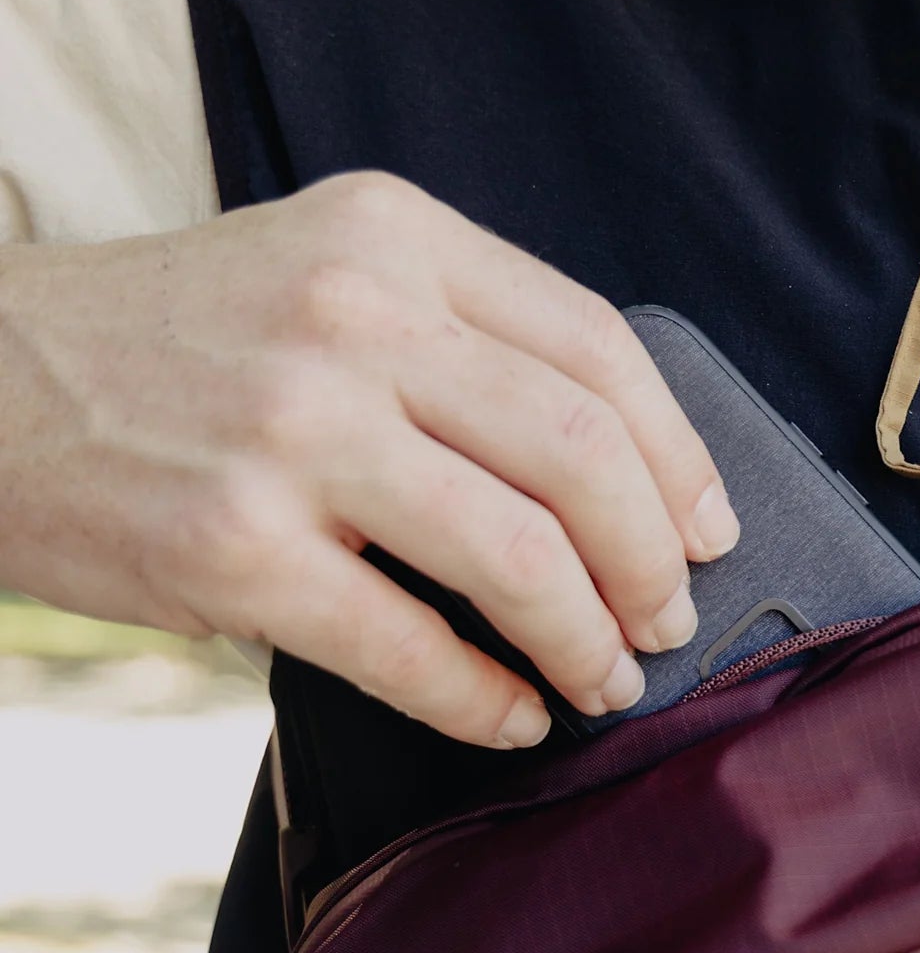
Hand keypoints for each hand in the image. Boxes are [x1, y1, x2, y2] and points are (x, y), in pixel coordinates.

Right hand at [0, 173, 738, 745]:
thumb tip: (619, 471)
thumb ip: (463, 334)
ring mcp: (290, 432)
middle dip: (652, 560)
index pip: (599, 347)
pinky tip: (512, 714)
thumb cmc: (177, 337)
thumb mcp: (326, 271)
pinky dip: (485, 698)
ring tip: (605, 677)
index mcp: (395, 238)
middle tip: (666, 618)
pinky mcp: (231, 547)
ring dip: (586, 638)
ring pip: (517, 553)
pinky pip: (410, 646)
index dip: (680, 455)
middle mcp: (353, 318)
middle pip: (582, 454)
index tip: (708, 527)